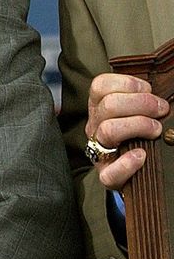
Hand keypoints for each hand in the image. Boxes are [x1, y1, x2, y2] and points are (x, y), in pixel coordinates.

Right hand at [86, 72, 170, 189]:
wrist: (133, 170)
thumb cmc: (138, 133)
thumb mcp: (134, 111)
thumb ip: (141, 99)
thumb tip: (160, 96)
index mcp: (98, 107)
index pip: (100, 85)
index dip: (127, 83)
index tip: (148, 89)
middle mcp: (95, 126)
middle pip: (109, 105)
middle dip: (141, 103)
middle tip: (161, 109)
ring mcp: (98, 149)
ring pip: (108, 130)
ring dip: (138, 126)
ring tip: (156, 130)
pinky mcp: (106, 175)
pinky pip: (110, 171)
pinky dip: (127, 164)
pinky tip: (142, 156)